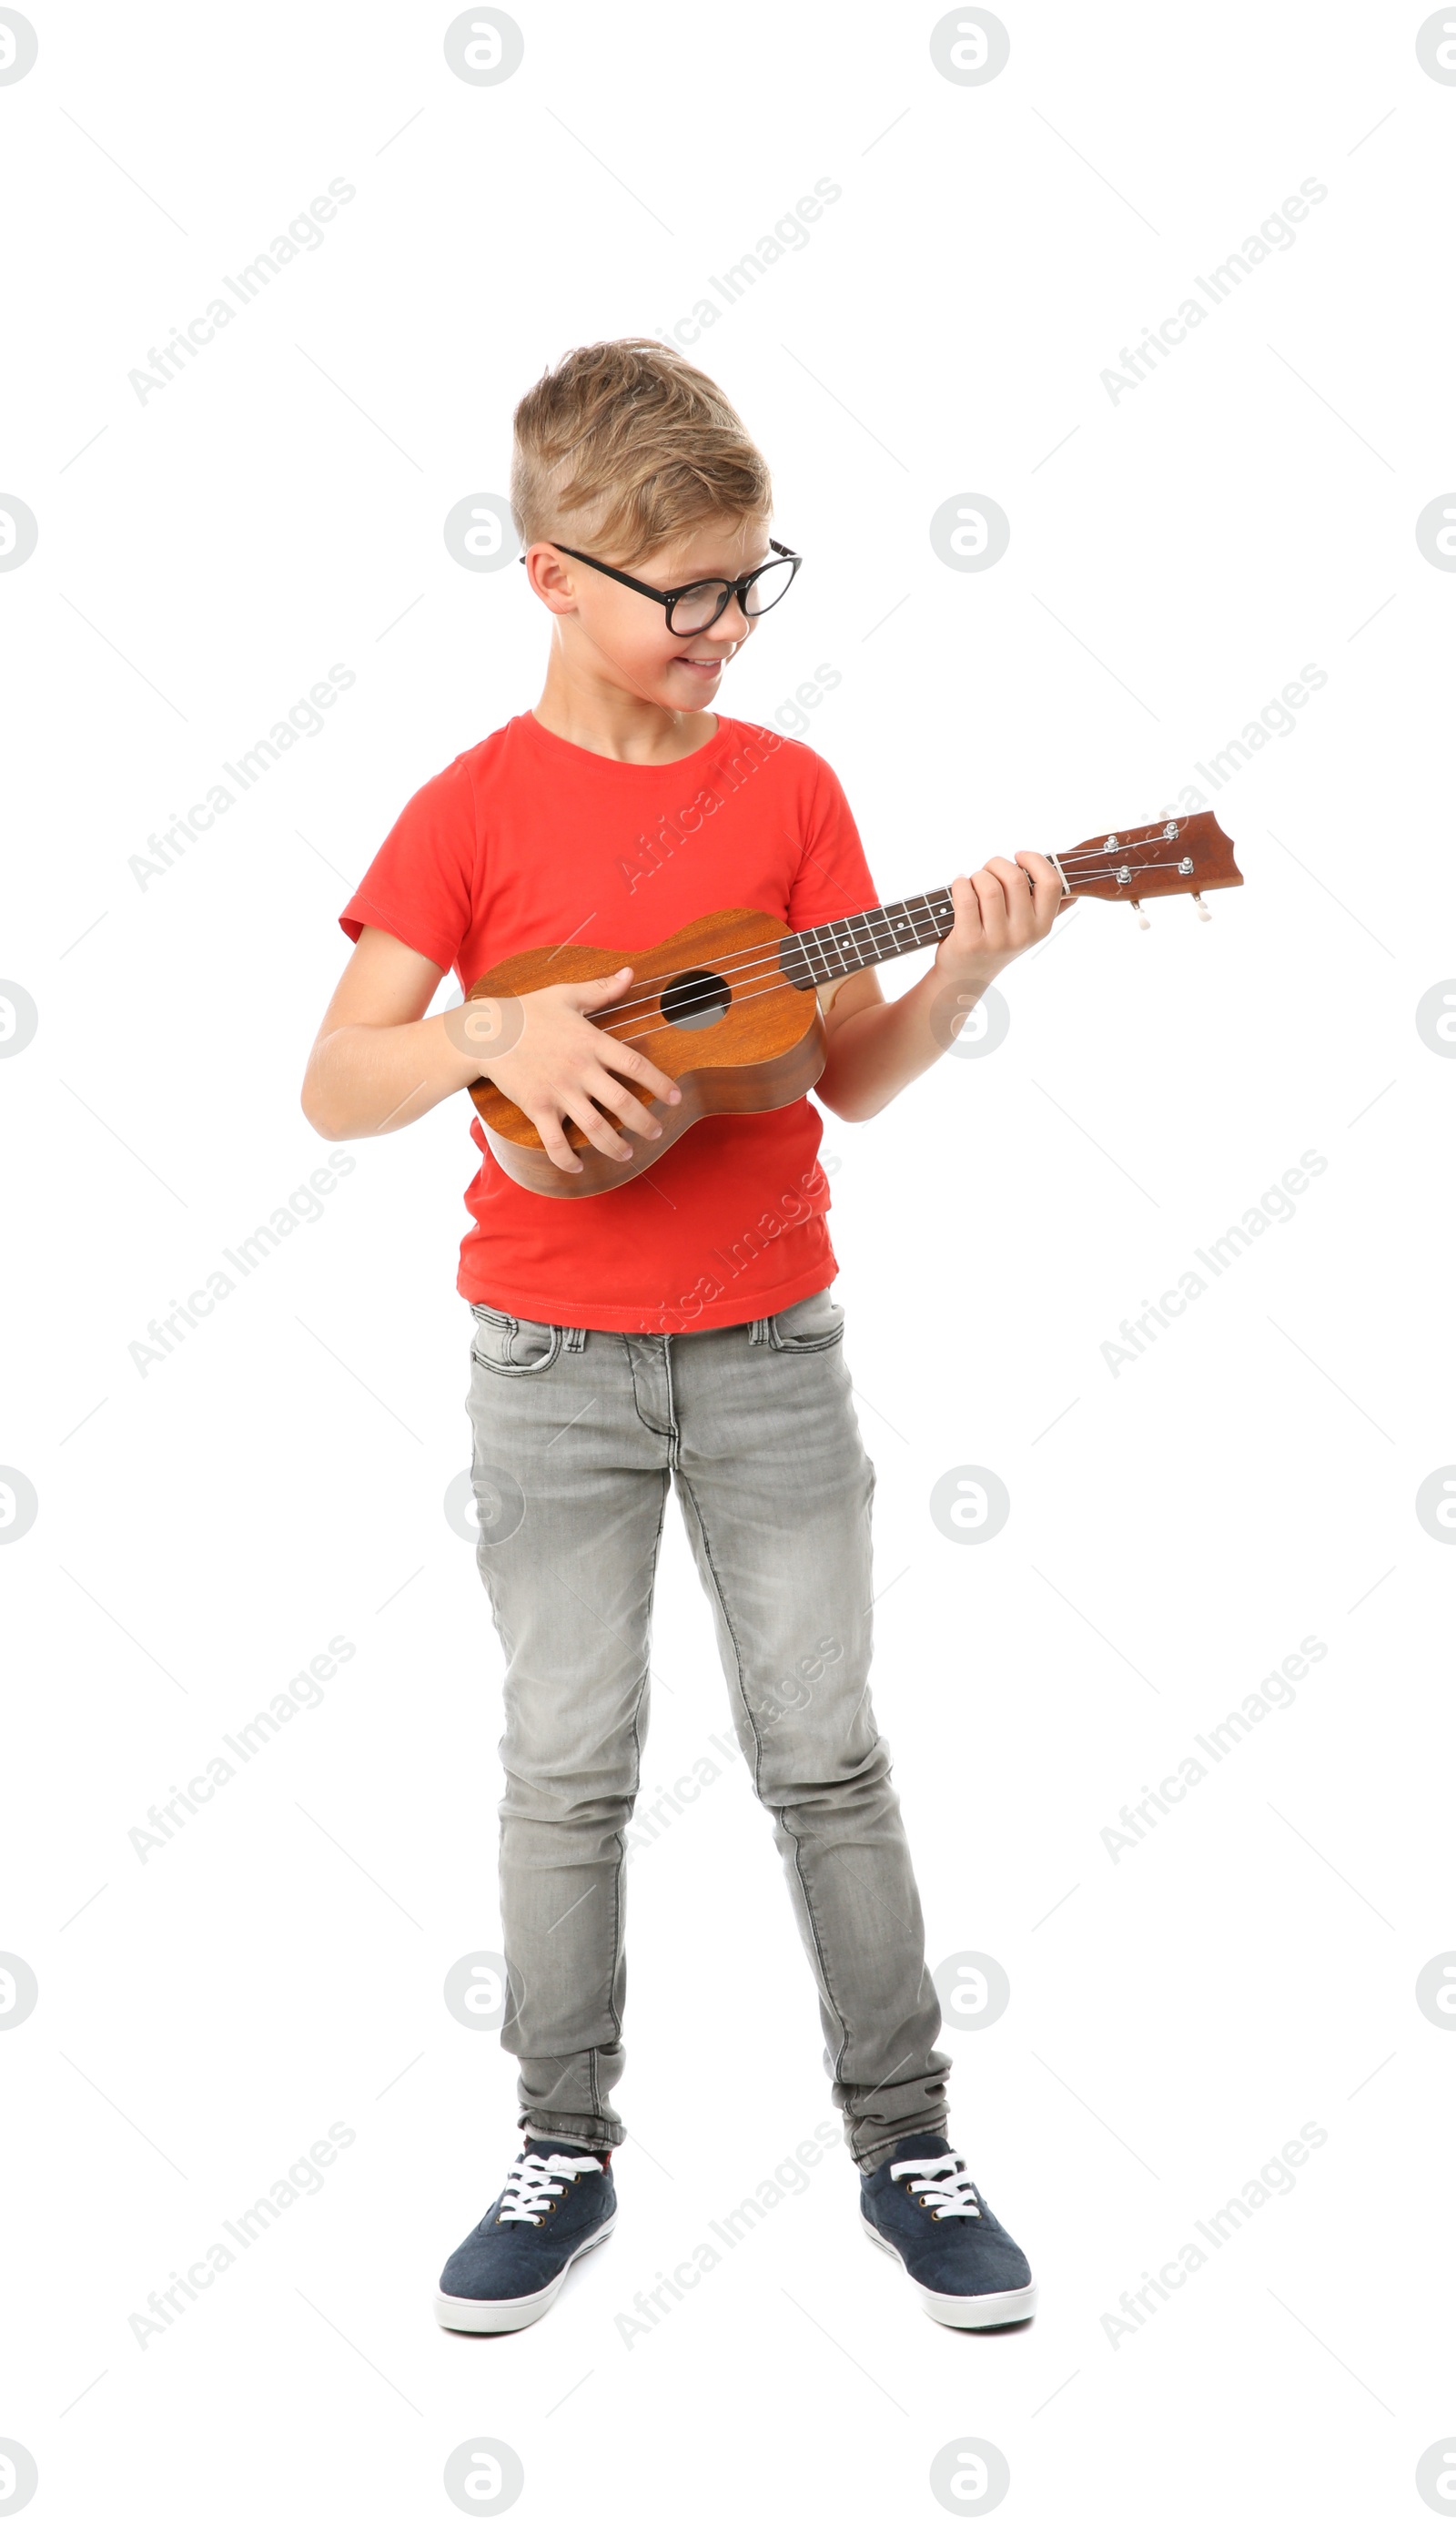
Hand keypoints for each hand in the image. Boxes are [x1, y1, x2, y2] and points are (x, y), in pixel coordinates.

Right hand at [461, 969, 681, 1173]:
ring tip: (627, 1153)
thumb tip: (631, 973)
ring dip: (614, 1144)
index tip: (675, 1097)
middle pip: (621, 1102)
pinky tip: (578, 1168)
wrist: (486, 1032)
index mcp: (591, 1042)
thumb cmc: (528, 1012)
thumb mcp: (566, 995)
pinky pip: (555, 1141)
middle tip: (657, 1132)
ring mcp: (558, 1091)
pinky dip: (566, 1158)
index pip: (634, 1065)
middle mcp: (579, 1069)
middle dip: (644, 1121)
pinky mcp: (536, 1107)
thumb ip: (602, 990)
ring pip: (594, 1126)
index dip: (659, 1083)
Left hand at [933, 852, 1062, 992]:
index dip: (1035, 860)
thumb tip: (1075, 892)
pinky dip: (960, 883)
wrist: (967, 977)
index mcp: (1042, 926)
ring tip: (972, 882)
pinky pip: (966, 897)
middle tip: (987, 871)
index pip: (1051, 883)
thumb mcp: (1028, 931)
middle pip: (1014, 878)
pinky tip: (960, 885)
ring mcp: (997, 940)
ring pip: (989, 886)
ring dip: (977, 875)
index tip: (1018, 856)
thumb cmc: (997, 942)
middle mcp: (1023, 934)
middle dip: (996, 864)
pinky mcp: (970, 942)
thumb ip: (1051, 911)